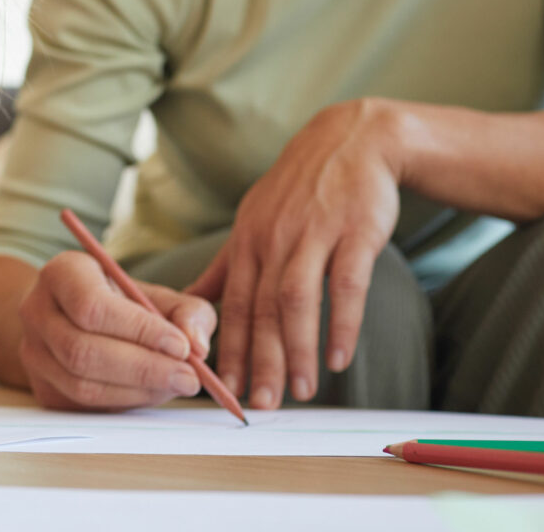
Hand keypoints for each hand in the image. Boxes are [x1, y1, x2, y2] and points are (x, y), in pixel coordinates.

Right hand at [18, 249, 215, 409]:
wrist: (72, 318)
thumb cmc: (120, 303)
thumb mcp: (156, 294)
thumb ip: (188, 311)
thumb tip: (197, 346)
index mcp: (61, 273)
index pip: (92, 307)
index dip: (139, 331)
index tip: (181, 347)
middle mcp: (36, 310)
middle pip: (82, 350)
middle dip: (143, 369)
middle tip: (188, 377)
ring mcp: (33, 352)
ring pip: (82, 385)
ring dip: (137, 391)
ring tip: (175, 384)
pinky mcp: (42, 388)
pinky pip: (83, 405)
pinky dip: (125, 403)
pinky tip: (149, 391)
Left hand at [187, 99, 401, 409]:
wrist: (353, 140)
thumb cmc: (300, 189)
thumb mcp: (253, 219)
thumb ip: (226, 265)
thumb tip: (189, 303)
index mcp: (246, 239)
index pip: (230, 303)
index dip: (226, 348)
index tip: (221, 388)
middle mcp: (274, 239)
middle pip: (260, 309)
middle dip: (258, 361)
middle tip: (260, 404)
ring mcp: (314, 235)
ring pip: (297, 302)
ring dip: (298, 350)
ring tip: (302, 391)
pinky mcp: (354, 233)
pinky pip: (346, 286)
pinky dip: (343, 325)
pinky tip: (341, 358)